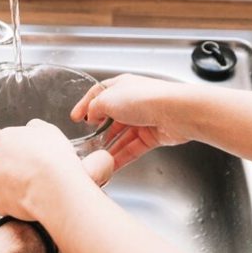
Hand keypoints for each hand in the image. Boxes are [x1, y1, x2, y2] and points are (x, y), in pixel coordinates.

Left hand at [0, 120, 113, 221]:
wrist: (54, 184)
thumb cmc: (54, 158)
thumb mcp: (49, 131)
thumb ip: (34, 128)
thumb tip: (31, 129)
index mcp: (3, 139)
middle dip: (0, 173)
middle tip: (20, 178)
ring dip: (5, 189)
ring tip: (28, 190)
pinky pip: (0, 204)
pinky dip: (10, 204)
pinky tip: (26, 200)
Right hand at [71, 74, 191, 169]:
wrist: (176, 112)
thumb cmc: (145, 99)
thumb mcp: (108, 99)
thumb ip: (94, 108)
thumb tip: (91, 115)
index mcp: (121, 86)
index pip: (98, 94)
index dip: (85, 105)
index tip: (75, 117)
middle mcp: (132, 101)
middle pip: (110, 117)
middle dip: (98, 131)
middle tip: (86, 144)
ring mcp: (143, 119)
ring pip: (121, 136)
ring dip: (109, 148)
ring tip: (97, 160)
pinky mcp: (153, 135)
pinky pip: (132, 148)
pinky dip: (122, 157)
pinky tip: (111, 166)